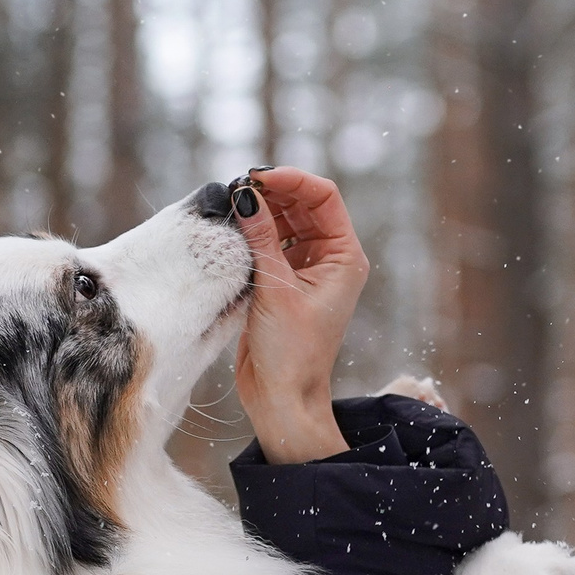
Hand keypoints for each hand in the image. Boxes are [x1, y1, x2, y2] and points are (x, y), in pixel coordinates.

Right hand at [235, 167, 368, 462]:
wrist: (280, 397)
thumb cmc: (292, 353)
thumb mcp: (275, 290)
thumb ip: (260, 239)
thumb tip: (245, 195)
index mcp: (344, 257)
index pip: (324, 197)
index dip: (293, 179)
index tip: (257, 176)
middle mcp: (328, 258)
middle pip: (301, 204)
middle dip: (270, 191)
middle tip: (236, 187)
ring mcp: (304, 267)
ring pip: (281, 220)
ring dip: (257, 209)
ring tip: (230, 204)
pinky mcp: (280, 280)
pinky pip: (266, 242)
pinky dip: (249, 231)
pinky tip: (230, 227)